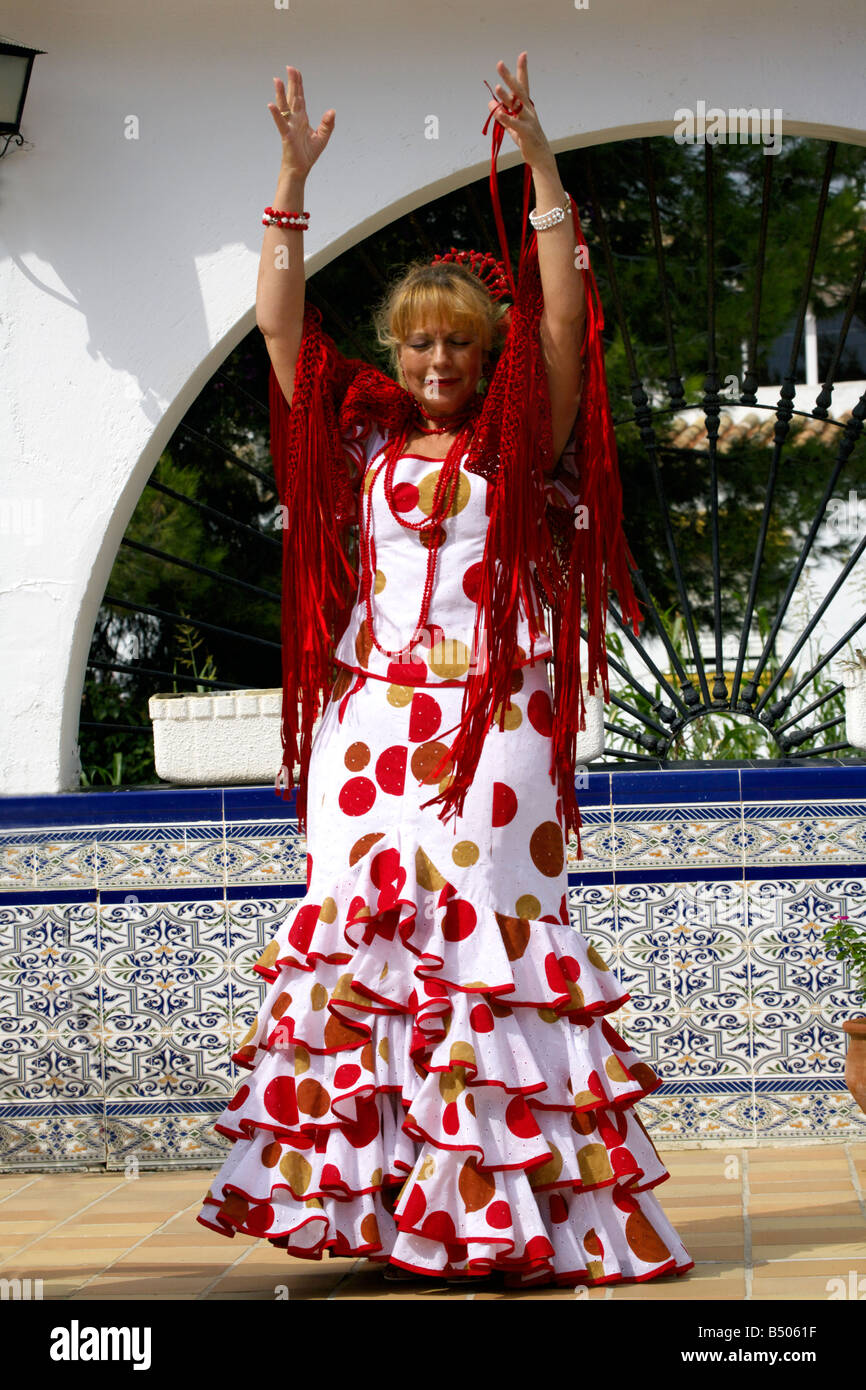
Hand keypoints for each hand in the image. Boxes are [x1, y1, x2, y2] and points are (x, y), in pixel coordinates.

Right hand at [267, 65, 334, 177]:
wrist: (300, 169)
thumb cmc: (308, 154)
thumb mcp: (322, 137)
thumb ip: (327, 124)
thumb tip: (332, 111)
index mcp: (302, 118)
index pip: (300, 97)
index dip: (299, 84)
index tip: (296, 71)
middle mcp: (295, 119)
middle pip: (292, 97)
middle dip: (291, 83)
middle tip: (289, 67)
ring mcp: (289, 126)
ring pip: (284, 106)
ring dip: (280, 93)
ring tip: (277, 79)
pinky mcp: (286, 135)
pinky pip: (280, 123)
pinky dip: (276, 114)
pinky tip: (271, 105)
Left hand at [487, 51, 553, 170]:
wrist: (540, 156)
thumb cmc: (526, 139)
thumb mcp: (511, 125)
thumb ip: (501, 113)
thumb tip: (490, 102)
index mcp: (526, 106)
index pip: (523, 84)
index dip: (522, 70)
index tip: (523, 54)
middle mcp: (528, 110)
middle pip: (518, 90)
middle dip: (509, 77)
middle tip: (499, 64)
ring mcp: (528, 120)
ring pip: (516, 106)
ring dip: (506, 96)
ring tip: (496, 87)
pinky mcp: (526, 133)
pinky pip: (515, 124)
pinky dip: (506, 118)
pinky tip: (498, 112)